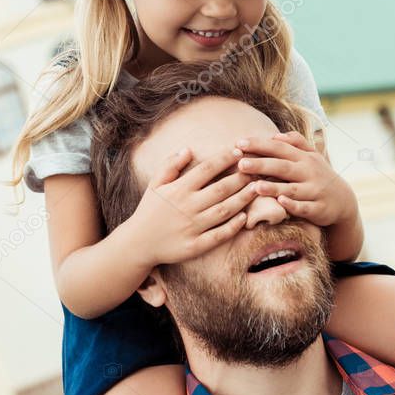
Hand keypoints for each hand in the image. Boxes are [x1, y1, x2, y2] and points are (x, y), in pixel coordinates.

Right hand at [127, 146, 257, 268]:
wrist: (138, 243)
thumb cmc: (149, 210)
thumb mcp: (155, 184)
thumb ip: (170, 165)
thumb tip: (188, 149)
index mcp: (178, 189)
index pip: (206, 169)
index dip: (224, 159)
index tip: (239, 151)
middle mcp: (187, 207)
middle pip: (220, 189)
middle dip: (240, 177)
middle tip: (256, 168)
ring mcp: (192, 227)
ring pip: (224, 210)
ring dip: (243, 199)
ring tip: (257, 188)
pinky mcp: (195, 246)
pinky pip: (219, 235)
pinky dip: (233, 227)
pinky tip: (245, 217)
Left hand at [235, 131, 357, 228]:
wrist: (344, 201)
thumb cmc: (319, 175)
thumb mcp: (312, 156)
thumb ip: (296, 142)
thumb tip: (276, 135)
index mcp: (303, 158)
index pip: (279, 148)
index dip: (260, 145)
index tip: (239, 143)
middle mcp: (309, 172)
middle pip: (282, 167)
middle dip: (262, 164)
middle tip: (240, 163)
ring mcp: (314, 191)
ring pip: (292, 188)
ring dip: (274, 187)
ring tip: (256, 186)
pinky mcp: (318, 208)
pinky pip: (305, 207)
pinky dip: (293, 205)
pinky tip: (281, 202)